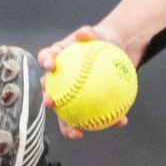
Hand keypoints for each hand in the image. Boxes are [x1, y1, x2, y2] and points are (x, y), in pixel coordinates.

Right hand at [37, 25, 130, 141]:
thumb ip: (90, 33)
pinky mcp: (87, 104)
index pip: (46, 58)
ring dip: (70, 126)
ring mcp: (72, 94)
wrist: (118, 51)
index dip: (44, 62)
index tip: (50, 66)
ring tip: (78, 133)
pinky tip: (121, 122)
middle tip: (51, 103)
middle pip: (49, 92)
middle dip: (47, 100)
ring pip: (67, 114)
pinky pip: (96, 115)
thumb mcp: (98, 34)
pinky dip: (108, 120)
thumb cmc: (103, 40)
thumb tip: (84, 33)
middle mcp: (61, 80)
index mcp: (58, 59)